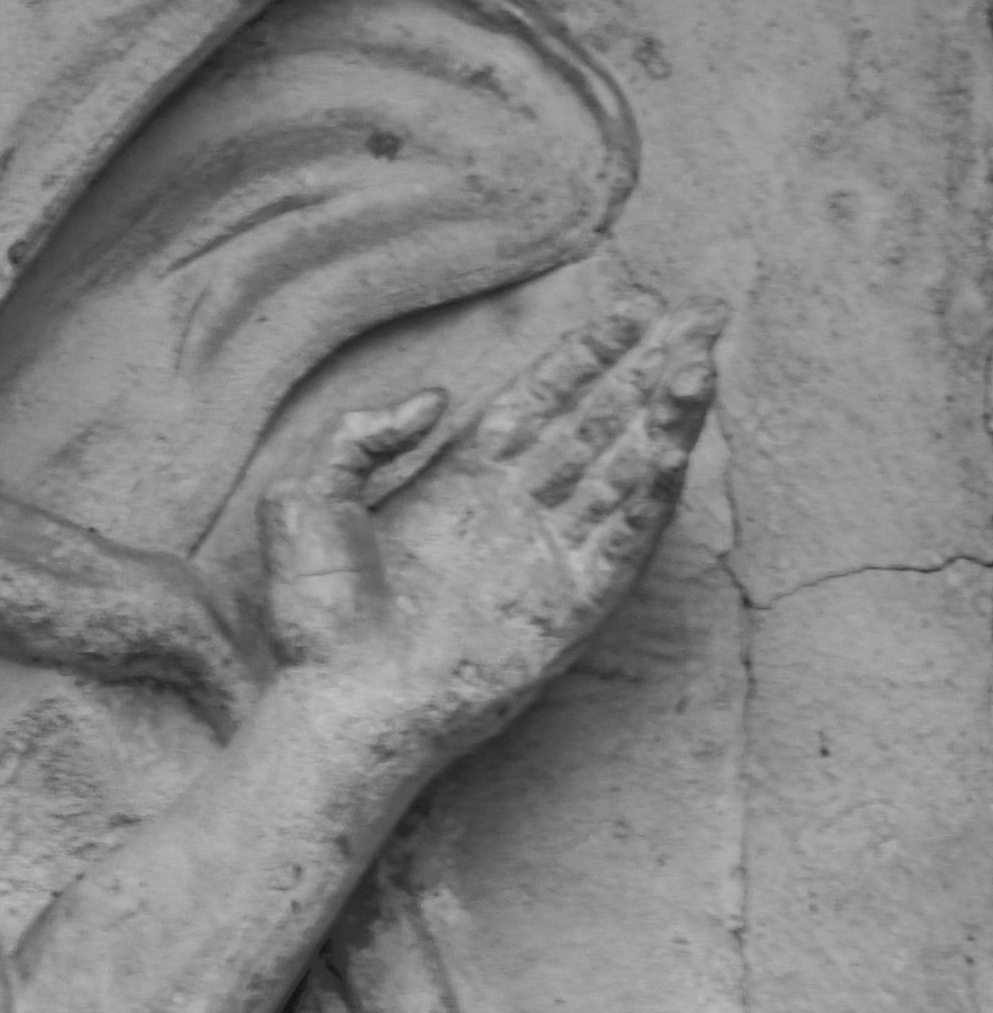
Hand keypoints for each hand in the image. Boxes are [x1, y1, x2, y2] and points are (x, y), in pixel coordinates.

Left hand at [255, 300, 720, 774]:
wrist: (337, 704)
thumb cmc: (315, 618)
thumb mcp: (309, 496)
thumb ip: (362, 434)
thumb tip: (439, 400)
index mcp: (463, 479)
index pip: (544, 399)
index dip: (590, 353)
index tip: (635, 307)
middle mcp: (516, 510)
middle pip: (600, 421)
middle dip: (650, 367)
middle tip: (703, 312)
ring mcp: (549, 556)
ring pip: (626, 470)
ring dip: (668, 417)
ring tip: (700, 363)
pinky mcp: (571, 606)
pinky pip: (626, 537)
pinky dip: (654, 491)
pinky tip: (675, 441)